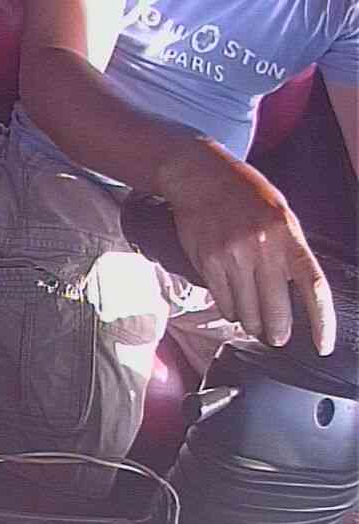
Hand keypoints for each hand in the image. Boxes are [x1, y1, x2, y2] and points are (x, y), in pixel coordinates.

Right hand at [157, 140, 335, 354]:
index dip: (322, 322)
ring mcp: (232, 257)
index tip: (323, 346)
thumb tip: (296, 290)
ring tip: (253, 324)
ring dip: (251, 324)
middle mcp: (262, 249)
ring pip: (246, 312)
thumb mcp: (280, 215)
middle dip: (277, 333)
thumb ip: (289, 251)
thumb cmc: (244, 195)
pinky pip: (222, 301)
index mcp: (288, 237)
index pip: (313, 288)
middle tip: (277, 338)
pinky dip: (230, 310)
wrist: (200, 177)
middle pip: (276, 311)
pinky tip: (233, 307)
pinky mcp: (207, 262)